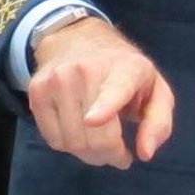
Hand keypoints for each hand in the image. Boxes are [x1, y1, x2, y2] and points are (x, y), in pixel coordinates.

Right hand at [28, 17, 174, 167]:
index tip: (92, 119)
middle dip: (110, 156)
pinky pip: (53, 140)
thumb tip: (145, 154)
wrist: (76, 38)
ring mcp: (56, 80)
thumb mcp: (155, 90)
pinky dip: (69, 146)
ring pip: (72, 143)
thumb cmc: (123, 71)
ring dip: (90, 155)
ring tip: (100, 142)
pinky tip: (79, 132)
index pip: (112, 90)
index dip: (103, 107)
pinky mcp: (37, 92)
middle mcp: (85, 71)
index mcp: (124, 69)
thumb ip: (158, 123)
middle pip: (94, 136)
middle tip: (118, 153)